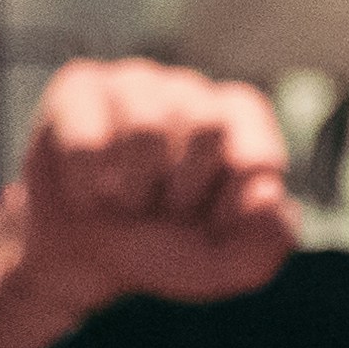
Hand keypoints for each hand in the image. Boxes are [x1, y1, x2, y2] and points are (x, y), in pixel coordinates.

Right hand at [6, 59, 296, 311]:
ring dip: (134, 191)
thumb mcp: (225, 265)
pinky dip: (87, 188)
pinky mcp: (79, 87)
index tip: (213, 224)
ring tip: (126, 201)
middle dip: (184, 192)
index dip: (231, 203)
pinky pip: (88, 140)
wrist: (83, 257)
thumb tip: (269, 194)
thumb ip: (268, 241)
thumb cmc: (166, 249)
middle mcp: (192, 91)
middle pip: (207, 126)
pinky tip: (87, 191)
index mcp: (242, 122)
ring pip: (145, 128)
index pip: (258, 154)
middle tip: (165, 211)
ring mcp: (135, 82)